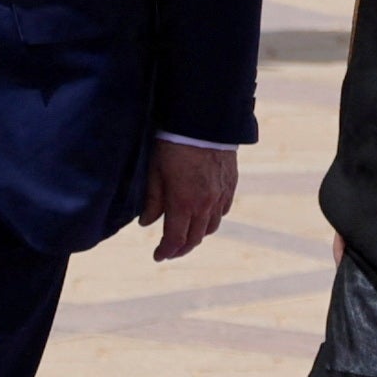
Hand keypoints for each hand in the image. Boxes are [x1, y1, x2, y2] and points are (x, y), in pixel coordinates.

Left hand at [142, 137, 237, 262]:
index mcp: (184, 203)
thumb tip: (146, 223)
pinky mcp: (231, 185)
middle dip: (181, 249)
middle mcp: (205, 205)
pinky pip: (223, 211)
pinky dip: (212, 218)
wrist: (204, 120)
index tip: (158, 256)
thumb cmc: (173, 143)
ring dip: (198, 235)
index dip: (166, 251)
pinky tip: (204, 215)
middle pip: (195, 239)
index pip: (175, 240)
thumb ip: (152, 200)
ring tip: (186, 234)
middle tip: (170, 251)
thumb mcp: (155, 171)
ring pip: (211, 227)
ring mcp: (221, 195)